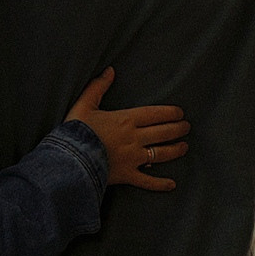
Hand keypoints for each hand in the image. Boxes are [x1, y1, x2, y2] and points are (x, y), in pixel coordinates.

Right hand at [66, 68, 189, 191]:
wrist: (68, 159)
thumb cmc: (75, 131)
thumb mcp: (84, 104)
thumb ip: (97, 87)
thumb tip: (109, 71)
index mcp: (126, 120)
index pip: (154, 114)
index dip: (170, 113)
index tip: (180, 113)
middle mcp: (134, 138)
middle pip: (163, 132)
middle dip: (177, 129)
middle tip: (186, 127)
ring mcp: (132, 158)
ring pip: (160, 154)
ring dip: (175, 150)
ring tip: (185, 146)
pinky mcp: (127, 175)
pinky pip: (147, 181)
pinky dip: (160, 184)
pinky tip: (172, 184)